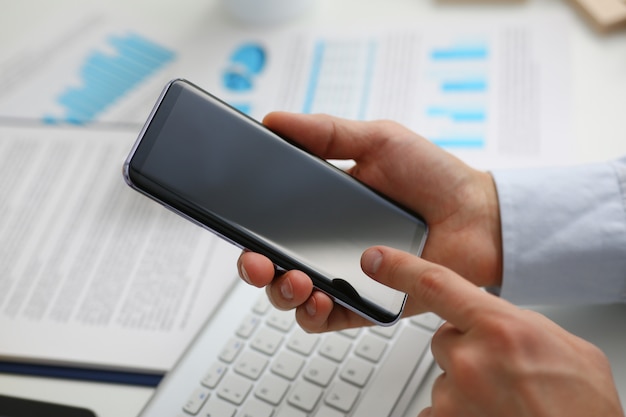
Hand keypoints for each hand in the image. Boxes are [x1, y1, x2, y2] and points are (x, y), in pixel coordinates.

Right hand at [238, 111, 501, 330]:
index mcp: (323, 209)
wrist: (479, 215)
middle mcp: (329, 246)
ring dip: (282, 294)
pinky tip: (319, 299)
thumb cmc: (434, 175)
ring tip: (294, 279)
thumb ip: (325, 133)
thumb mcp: (377, 140)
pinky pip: (328, 320)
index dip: (250, 228)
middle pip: (273, 266)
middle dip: (254, 268)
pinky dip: (315, 315)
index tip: (237, 222)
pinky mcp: (368, 304)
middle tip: (257, 260)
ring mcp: (346, 277)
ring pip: (294, 298)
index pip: (273, 224)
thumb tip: (274, 120)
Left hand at [360, 246, 624, 416]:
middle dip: (467, 349)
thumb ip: (515, 323)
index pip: (435, 285)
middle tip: (503, 371)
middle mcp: (470, 361)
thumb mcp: (561, 344)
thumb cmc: (581, 405)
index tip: (374, 259)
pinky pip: (436, 408)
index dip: (400, 269)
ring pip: (445, 376)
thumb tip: (493, 321)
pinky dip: (459, 411)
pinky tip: (491, 413)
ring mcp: (454, 397)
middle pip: (444, 339)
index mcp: (500, 328)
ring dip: (467, 385)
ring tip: (507, 399)